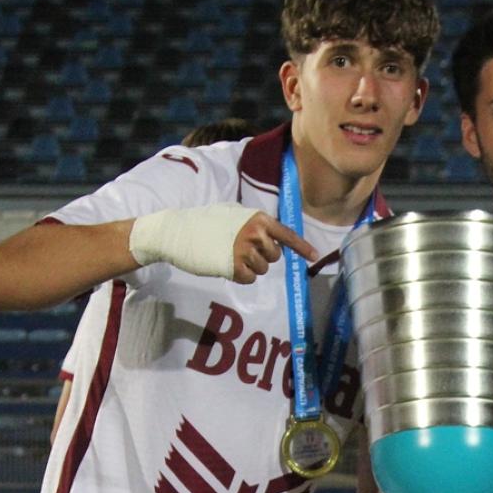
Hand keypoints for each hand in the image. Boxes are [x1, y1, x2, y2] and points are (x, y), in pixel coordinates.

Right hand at [129, 203, 317, 280]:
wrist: (178, 232)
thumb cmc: (205, 222)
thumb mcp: (234, 214)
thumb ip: (255, 224)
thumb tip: (274, 236)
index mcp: (258, 219)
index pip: (286, 235)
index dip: (302, 247)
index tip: (315, 256)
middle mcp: (255, 234)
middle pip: (274, 256)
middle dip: (263, 257)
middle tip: (242, 250)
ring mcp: (245, 251)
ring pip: (262, 269)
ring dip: (250, 267)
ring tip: (230, 255)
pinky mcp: (234, 267)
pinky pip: (249, 278)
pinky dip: (240, 276)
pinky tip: (226, 265)